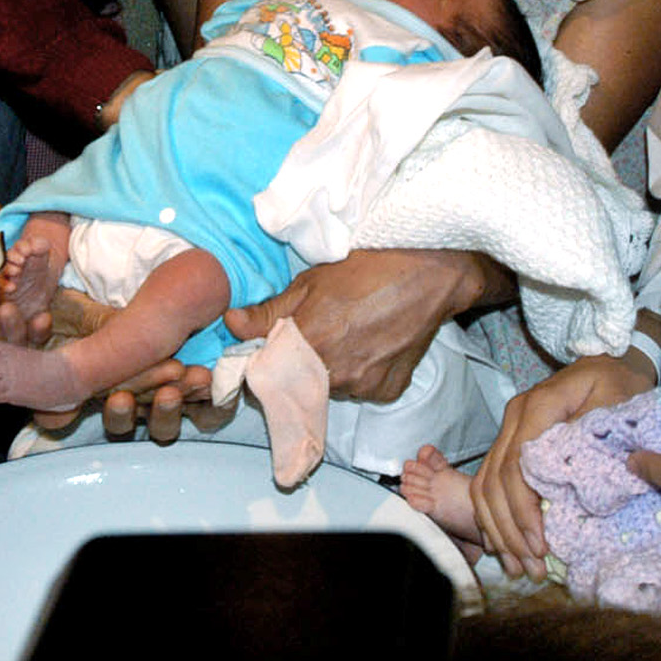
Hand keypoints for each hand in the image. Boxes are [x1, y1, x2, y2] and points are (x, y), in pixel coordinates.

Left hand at [225, 249, 500, 402]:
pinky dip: (360, 374)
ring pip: (329, 388)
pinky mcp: (387, 391)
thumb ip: (269, 312)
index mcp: (309, 345)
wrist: (429, 274)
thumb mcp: (310, 282)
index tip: (267, 353)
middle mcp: (334, 374)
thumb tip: (231, 324)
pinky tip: (370, 346)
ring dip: (329, 371)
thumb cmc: (367, 269)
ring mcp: (363, 386)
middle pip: (298, 386)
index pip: (267, 378)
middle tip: (315, 336)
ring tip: (346, 336)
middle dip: (296, 368)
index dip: (264, 367)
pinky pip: (361, 390)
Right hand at [469, 351, 653, 578]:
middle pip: (494, 481)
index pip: (515, 467)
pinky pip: (489, 481)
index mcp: (538, 407)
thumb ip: (595, 438)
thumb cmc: (619, 383)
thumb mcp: (617, 403)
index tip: (540, 546)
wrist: (612, 360)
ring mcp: (509, 428)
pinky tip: (506, 545)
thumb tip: (579, 482)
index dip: (523, 511)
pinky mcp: (512, 440)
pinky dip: (494, 516)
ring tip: (518, 567)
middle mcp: (515, 417)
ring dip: (498, 529)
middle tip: (531, 568)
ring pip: (484, 484)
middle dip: (509, 530)